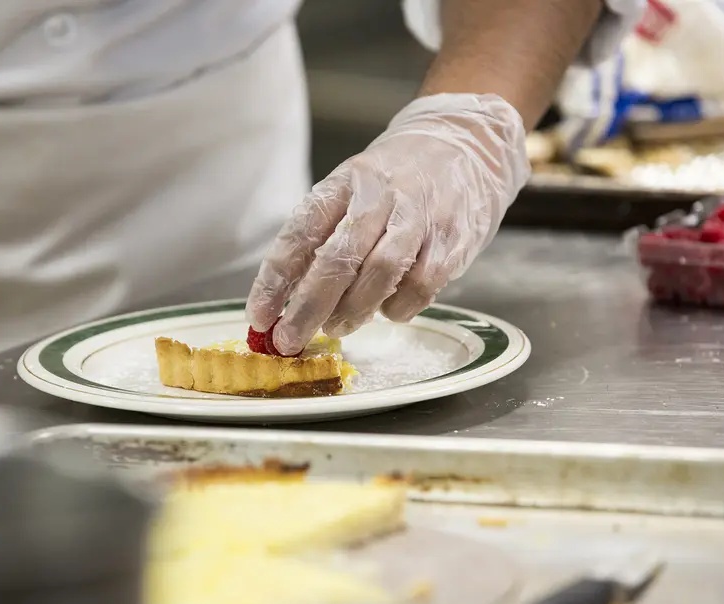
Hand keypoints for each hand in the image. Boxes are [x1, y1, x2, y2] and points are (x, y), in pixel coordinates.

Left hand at [246, 93, 530, 354]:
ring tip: (337, 328)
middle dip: (308, 307)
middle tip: (290, 339)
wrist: (464, 144)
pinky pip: (422, 284)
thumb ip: (322, 239)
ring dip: (353, 310)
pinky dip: (398, 308)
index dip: (275, 279)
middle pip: (338, 258)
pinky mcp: (453, 238)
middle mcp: (380, 195)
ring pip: (380, 271)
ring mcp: (419, 215)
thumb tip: (284, 301)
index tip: (259, 316)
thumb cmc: (393, 182)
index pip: (300, 233)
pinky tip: (388, 311)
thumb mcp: (351, 192)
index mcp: (344, 183)